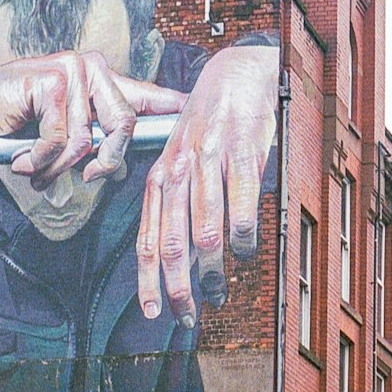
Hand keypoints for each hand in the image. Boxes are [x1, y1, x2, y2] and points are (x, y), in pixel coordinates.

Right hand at [0, 51, 186, 186]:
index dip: (172, 106)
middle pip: (125, 126)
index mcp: (99, 83)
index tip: (196, 109)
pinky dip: (41, 159)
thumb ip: (93, 145)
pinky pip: (63, 139)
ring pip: (89, 139)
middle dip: (106, 163)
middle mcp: (91, 69)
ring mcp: (71, 69)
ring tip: (35, 168)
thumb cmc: (10, 131)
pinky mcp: (51, 78)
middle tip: (87, 178)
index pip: (144, 95)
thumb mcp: (61, 141)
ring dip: (59, 167)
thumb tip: (120, 167)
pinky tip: (21, 158)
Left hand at [136, 40, 277, 323]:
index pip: (145, 239)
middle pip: (170, 244)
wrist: (237, 73)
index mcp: (160, 177)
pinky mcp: (242, 155)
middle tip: (187, 317)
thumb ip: (176, 202)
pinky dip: (244, 240)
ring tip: (219, 293)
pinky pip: (243, 209)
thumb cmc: (209, 123)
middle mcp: (178, 172)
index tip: (153, 313)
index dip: (148, 281)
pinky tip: (246, 253)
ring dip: (212, 271)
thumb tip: (177, 255)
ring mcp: (210, 163)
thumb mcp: (181, 159)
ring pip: (205, 232)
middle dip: (177, 289)